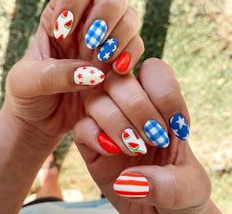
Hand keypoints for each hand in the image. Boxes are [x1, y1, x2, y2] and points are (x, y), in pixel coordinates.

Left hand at [0, 0, 142, 146]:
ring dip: (121, 35)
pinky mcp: (119, 63)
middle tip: (91, 42)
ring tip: (103, 59)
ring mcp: (106, 42)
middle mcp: (87, 23)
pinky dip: (131, 55)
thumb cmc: (31, 97)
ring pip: (130, 17)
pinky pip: (137, 47)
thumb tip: (91, 72)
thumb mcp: (26, 83)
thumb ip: (52, 74)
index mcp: (59, 16)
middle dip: (106, 13)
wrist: (45, 122)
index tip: (63, 32)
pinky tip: (117, 70)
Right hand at [74, 58, 214, 213]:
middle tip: (154, 138)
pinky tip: (111, 152)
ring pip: (96, 99)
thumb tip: (132, 179)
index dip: (164, 93)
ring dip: (116, 122)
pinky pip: (81, 126)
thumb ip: (169, 185)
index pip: (154, 70)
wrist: (158, 209)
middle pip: (120, 79)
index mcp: (161, 104)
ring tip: (134, 147)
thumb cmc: (179, 191)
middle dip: (138, 107)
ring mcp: (108, 123)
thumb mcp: (189, 188)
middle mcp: (132, 107)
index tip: (175, 126)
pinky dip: (94, 136)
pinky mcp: (90, 142)